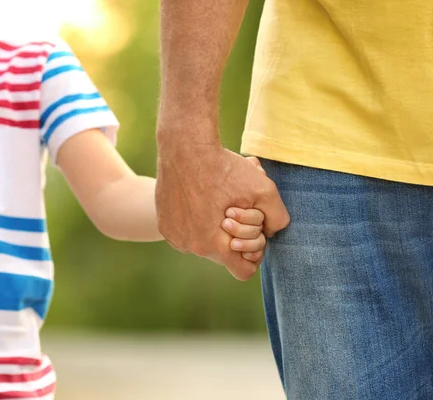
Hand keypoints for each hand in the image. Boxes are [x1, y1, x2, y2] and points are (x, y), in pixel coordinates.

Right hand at [155, 142, 288, 279]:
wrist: (183, 147)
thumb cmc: (224, 168)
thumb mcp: (264, 190)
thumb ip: (278, 219)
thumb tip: (272, 232)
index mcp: (215, 246)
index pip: (243, 272)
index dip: (253, 254)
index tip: (252, 232)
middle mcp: (192, 247)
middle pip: (222, 253)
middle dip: (232, 234)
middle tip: (233, 208)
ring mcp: (175, 237)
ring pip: (202, 243)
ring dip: (212, 227)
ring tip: (215, 198)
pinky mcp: (164, 225)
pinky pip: (185, 232)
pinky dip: (194, 221)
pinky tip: (198, 197)